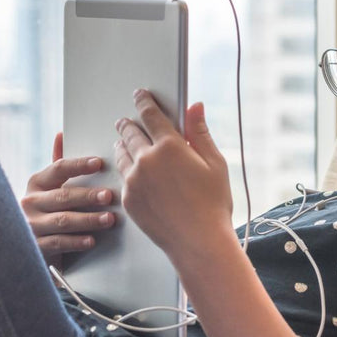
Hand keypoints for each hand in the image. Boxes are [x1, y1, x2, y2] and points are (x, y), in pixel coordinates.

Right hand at [21, 132, 114, 268]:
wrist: (25, 245)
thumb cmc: (47, 210)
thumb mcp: (49, 187)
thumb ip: (58, 165)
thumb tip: (61, 134)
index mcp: (37, 182)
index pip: (59, 168)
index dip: (79, 165)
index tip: (99, 163)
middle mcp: (31, 202)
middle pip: (63, 196)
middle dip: (88, 196)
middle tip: (109, 196)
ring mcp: (31, 225)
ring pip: (63, 221)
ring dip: (88, 220)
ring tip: (109, 219)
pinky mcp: (35, 246)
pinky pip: (58, 243)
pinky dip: (76, 242)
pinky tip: (92, 240)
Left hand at [114, 89, 234, 260]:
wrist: (198, 242)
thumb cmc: (212, 204)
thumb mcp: (214, 164)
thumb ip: (200, 133)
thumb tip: (195, 107)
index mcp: (170, 146)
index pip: (150, 114)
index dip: (144, 101)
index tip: (140, 95)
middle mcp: (147, 160)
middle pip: (130, 132)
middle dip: (128, 123)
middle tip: (127, 120)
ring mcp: (134, 180)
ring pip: (121, 153)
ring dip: (123, 144)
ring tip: (125, 142)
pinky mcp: (128, 199)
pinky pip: (122, 176)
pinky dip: (125, 168)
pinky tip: (131, 170)